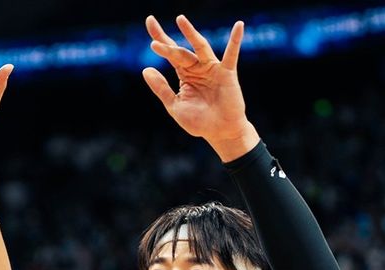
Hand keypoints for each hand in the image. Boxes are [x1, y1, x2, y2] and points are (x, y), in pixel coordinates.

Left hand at [142, 15, 258, 160]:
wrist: (220, 133)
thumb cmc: (199, 122)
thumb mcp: (175, 106)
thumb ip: (161, 88)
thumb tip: (145, 69)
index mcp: (185, 74)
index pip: (170, 53)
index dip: (160, 38)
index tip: (149, 21)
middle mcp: (198, 68)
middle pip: (180, 51)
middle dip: (167, 45)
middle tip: (153, 35)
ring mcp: (213, 68)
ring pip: (199, 48)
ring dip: (190, 34)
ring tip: (180, 20)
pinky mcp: (227, 73)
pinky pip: (231, 54)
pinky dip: (235, 40)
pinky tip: (238, 25)